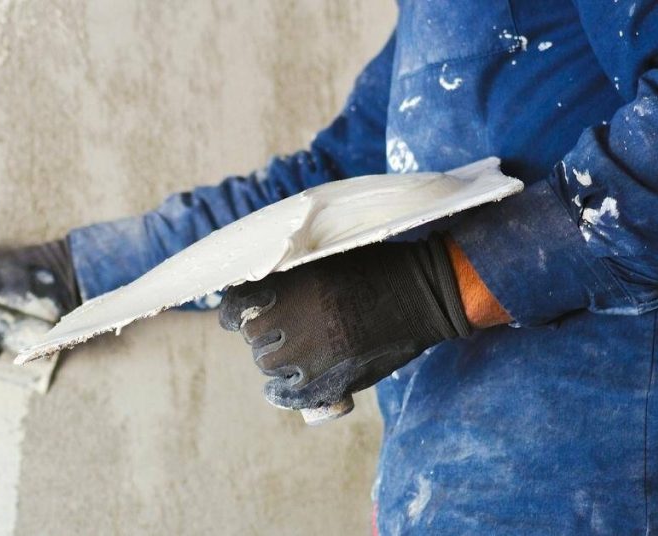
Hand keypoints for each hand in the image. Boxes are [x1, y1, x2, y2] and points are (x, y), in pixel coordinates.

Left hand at [218, 234, 472, 411]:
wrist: (424, 295)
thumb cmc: (379, 268)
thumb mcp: (329, 256)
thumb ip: (293, 273)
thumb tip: (259, 289)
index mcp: (292, 284)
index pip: (238, 304)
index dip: (233, 312)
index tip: (234, 317)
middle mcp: (295, 319)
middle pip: (254, 337)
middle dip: (261, 335)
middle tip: (280, 331)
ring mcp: (313, 352)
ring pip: (269, 365)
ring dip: (274, 360)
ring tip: (292, 353)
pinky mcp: (332, 379)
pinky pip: (291, 394)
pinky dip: (280, 393)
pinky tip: (278, 389)